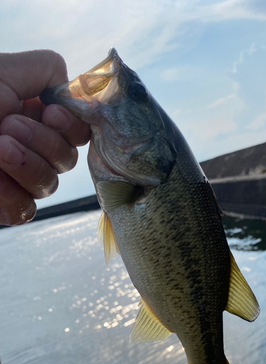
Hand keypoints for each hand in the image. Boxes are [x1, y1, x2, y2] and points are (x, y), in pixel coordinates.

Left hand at [0, 50, 90, 225]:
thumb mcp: (1, 71)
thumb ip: (45, 69)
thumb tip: (68, 87)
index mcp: (32, 117)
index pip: (76, 132)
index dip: (71, 126)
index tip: (50, 114)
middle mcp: (29, 148)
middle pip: (66, 159)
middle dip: (43, 142)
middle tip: (7, 126)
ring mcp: (16, 179)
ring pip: (49, 185)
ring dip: (26, 165)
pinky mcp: (2, 205)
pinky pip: (26, 210)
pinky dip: (10, 194)